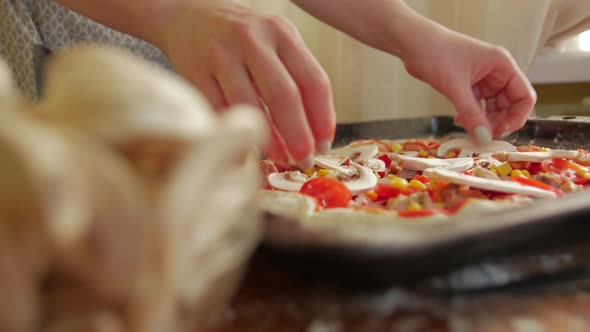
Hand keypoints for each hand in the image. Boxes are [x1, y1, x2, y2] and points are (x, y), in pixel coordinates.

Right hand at [157, 0, 335, 167]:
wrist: (187, 14)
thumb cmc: (239, 36)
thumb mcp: (273, 41)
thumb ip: (295, 76)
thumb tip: (313, 132)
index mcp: (282, 33)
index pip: (314, 81)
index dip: (322, 119)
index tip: (323, 145)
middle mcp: (253, 39)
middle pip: (285, 95)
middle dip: (298, 135)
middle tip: (304, 160)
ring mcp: (222, 54)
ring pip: (251, 106)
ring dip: (269, 139)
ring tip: (279, 157)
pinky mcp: (196, 71)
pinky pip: (220, 111)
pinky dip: (236, 134)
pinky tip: (247, 146)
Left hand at [402, 22, 536, 142]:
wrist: (412, 43)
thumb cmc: (436, 53)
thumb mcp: (455, 86)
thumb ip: (471, 114)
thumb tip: (484, 138)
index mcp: (502, 65)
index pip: (524, 96)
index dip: (517, 117)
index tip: (501, 131)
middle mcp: (496, 73)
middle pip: (509, 105)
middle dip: (498, 122)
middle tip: (482, 136)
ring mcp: (482, 80)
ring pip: (492, 108)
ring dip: (483, 122)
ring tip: (468, 128)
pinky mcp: (467, 86)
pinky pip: (477, 107)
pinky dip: (471, 117)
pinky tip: (459, 121)